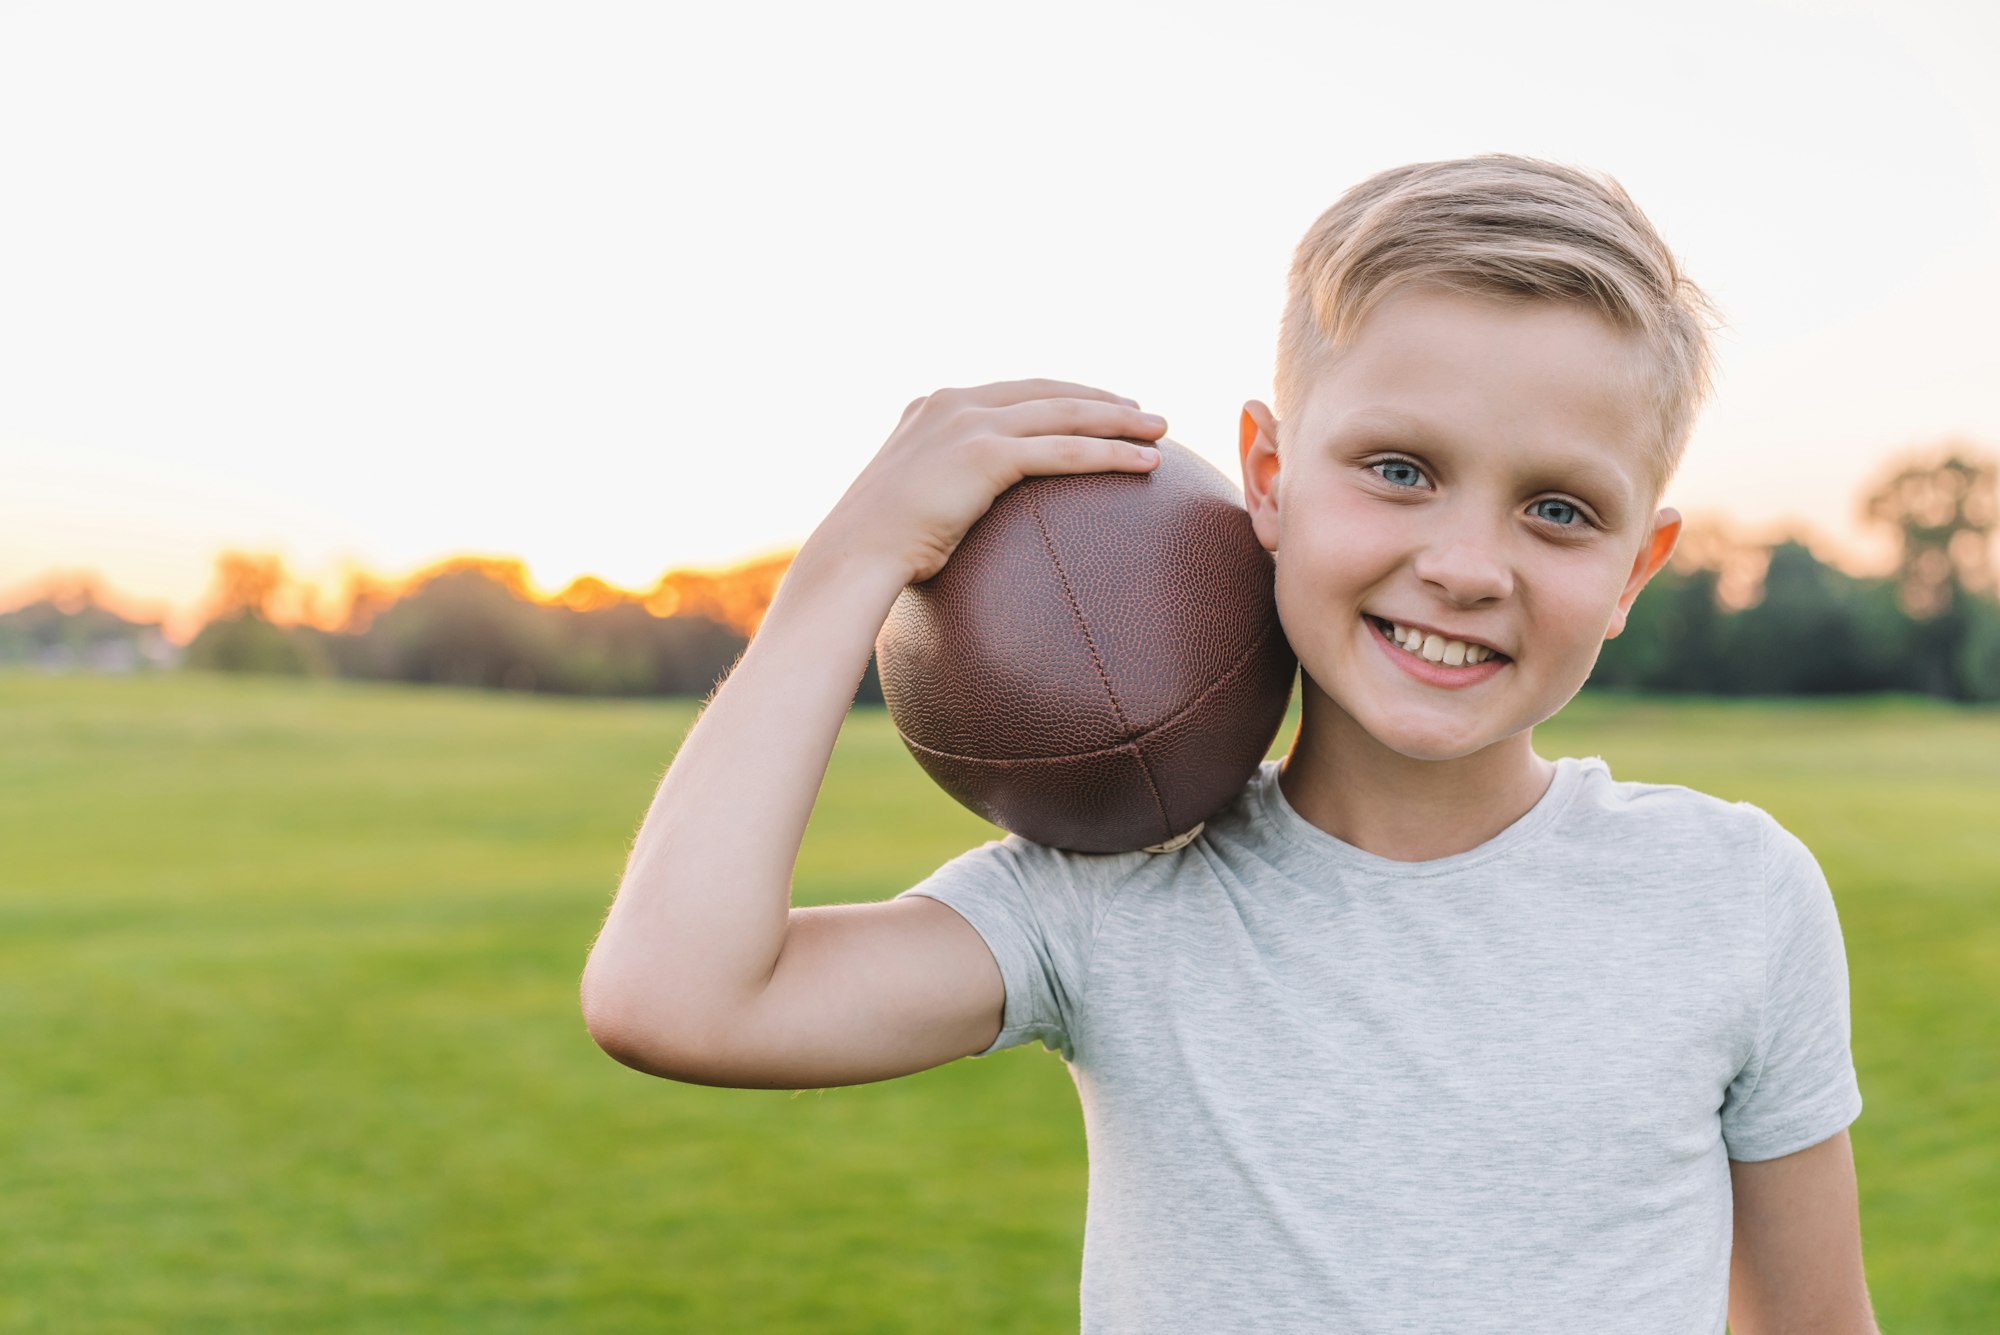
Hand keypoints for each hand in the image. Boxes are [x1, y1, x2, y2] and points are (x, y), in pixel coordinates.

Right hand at [816, 378, 1166, 585]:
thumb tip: (958, 519)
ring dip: (1121, 421)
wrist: (852, 556)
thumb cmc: (878, 549)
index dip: (1064, 394)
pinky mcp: (985, 454)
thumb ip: (939, 489)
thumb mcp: (909, 503)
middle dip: (1102, 400)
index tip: (1101, 404)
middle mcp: (952, 403)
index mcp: (932, 407)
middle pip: (1048, 392)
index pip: (1014, 390)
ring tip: (1160, 432)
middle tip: (1144, 413)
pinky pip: (1066, 452)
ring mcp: (969, 423)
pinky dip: (1112, 455)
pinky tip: (1148, 465)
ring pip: (1066, 414)